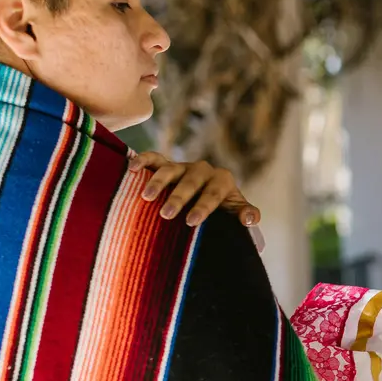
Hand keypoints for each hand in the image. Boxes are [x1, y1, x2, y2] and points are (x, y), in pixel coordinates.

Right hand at [127, 151, 261, 227]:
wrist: (208, 196)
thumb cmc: (221, 209)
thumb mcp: (234, 211)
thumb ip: (244, 214)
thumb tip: (250, 219)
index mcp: (222, 181)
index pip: (213, 193)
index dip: (203, 207)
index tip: (191, 222)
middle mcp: (202, 170)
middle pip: (190, 182)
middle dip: (178, 197)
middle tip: (167, 214)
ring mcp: (182, 167)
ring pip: (170, 170)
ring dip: (158, 182)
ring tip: (146, 197)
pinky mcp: (165, 164)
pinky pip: (153, 158)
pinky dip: (142, 161)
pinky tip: (131, 169)